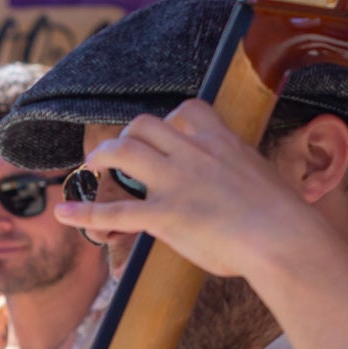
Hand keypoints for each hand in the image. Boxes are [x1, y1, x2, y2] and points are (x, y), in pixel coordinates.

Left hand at [53, 100, 338, 280]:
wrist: (284, 237)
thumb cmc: (284, 219)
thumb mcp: (262, 181)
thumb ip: (240, 177)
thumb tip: (239, 190)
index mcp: (221, 141)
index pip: (187, 111)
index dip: (171, 120)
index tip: (167, 133)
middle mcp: (193, 153)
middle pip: (146, 124)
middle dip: (128, 134)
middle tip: (119, 152)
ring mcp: (176, 182)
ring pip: (124, 151)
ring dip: (102, 156)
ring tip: (90, 167)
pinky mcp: (164, 216)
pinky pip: (115, 212)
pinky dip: (84, 212)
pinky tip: (63, 213)